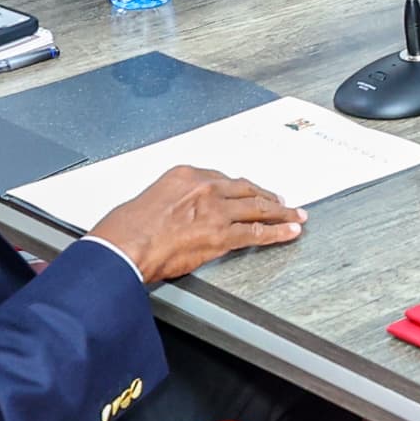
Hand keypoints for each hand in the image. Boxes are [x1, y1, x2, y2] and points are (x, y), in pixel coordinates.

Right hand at [90, 165, 302, 283]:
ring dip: (281, 213)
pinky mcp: (222, 235)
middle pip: (246, 190)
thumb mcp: (151, 198)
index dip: (241, 189)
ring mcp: (217, 211)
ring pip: (258, 209)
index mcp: (186, 175)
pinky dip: (278, 233)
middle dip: (267, 196)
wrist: (125, 245)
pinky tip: (289, 232)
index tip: (248, 192)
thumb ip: (174, 201)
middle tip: (280, 201)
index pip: (224, 180)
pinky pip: (257, 233)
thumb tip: (181, 214)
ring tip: (295, 215)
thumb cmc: (128, 227)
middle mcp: (206, 188)